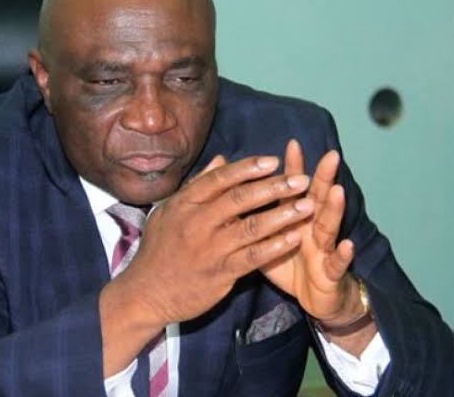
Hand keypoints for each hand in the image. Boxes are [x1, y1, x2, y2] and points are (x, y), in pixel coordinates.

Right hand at [116, 154, 315, 326]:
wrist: (145, 293)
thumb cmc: (159, 249)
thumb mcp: (169, 211)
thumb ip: (197, 186)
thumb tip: (221, 159)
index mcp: (185, 204)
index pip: (219, 179)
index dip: (248, 168)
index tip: (274, 160)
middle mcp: (197, 223)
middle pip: (239, 199)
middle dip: (273, 187)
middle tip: (301, 180)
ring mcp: (209, 249)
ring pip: (251, 227)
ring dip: (282, 215)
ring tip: (307, 206)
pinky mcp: (219, 273)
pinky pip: (253, 257)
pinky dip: (275, 246)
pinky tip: (295, 238)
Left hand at [261, 140, 357, 321]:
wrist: (315, 300)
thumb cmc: (290, 265)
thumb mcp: (268, 240)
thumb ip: (255, 216)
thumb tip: (232, 195)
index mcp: (295, 219)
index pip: (293, 189)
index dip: (293, 168)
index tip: (292, 143)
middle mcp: (312, 229)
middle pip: (317, 199)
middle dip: (323, 178)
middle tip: (330, 155)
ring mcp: (324, 250)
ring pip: (329, 226)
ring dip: (334, 209)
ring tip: (337, 190)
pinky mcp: (331, 273)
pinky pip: (337, 264)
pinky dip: (343, 255)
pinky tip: (348, 244)